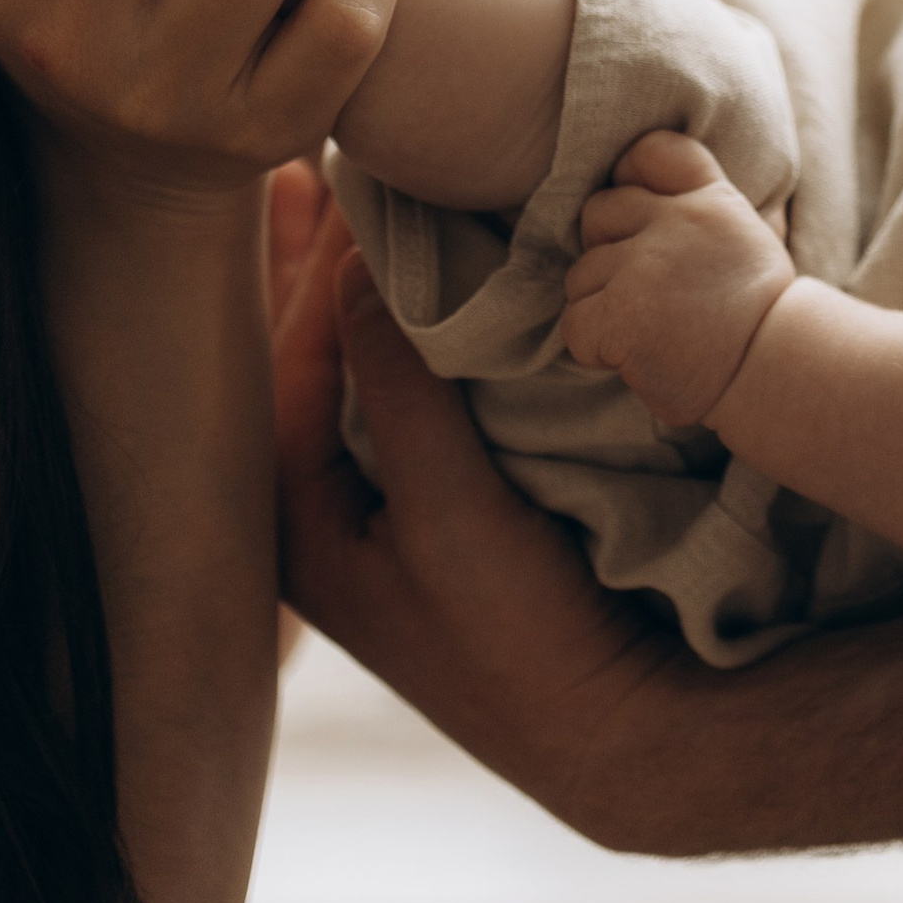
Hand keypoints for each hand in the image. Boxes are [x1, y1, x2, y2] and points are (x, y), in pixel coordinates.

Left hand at [273, 202, 705, 848]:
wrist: (614, 734)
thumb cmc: (516, 639)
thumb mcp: (450, 510)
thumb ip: (401, 387)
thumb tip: (364, 263)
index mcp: (296, 530)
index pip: (288, 364)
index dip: (312, 270)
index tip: (334, 180)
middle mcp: (324, 518)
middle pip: (303, 362)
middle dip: (313, 269)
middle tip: (313, 169)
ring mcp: (380, 516)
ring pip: (349, 376)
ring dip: (356, 297)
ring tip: (345, 204)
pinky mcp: (436, 513)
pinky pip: (397, 401)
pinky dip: (401, 338)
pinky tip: (417, 289)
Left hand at [562, 133, 795, 424]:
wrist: (775, 375)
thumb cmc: (760, 320)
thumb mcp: (751, 240)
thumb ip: (707, 211)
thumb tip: (657, 200)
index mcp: (711, 201)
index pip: (652, 151)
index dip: (630, 176)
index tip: (639, 217)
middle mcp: (677, 222)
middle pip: (599, 211)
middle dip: (607, 252)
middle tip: (643, 294)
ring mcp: (646, 265)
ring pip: (581, 274)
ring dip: (601, 307)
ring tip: (648, 333)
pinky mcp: (621, 312)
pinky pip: (575, 323)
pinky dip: (595, 348)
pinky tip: (635, 357)